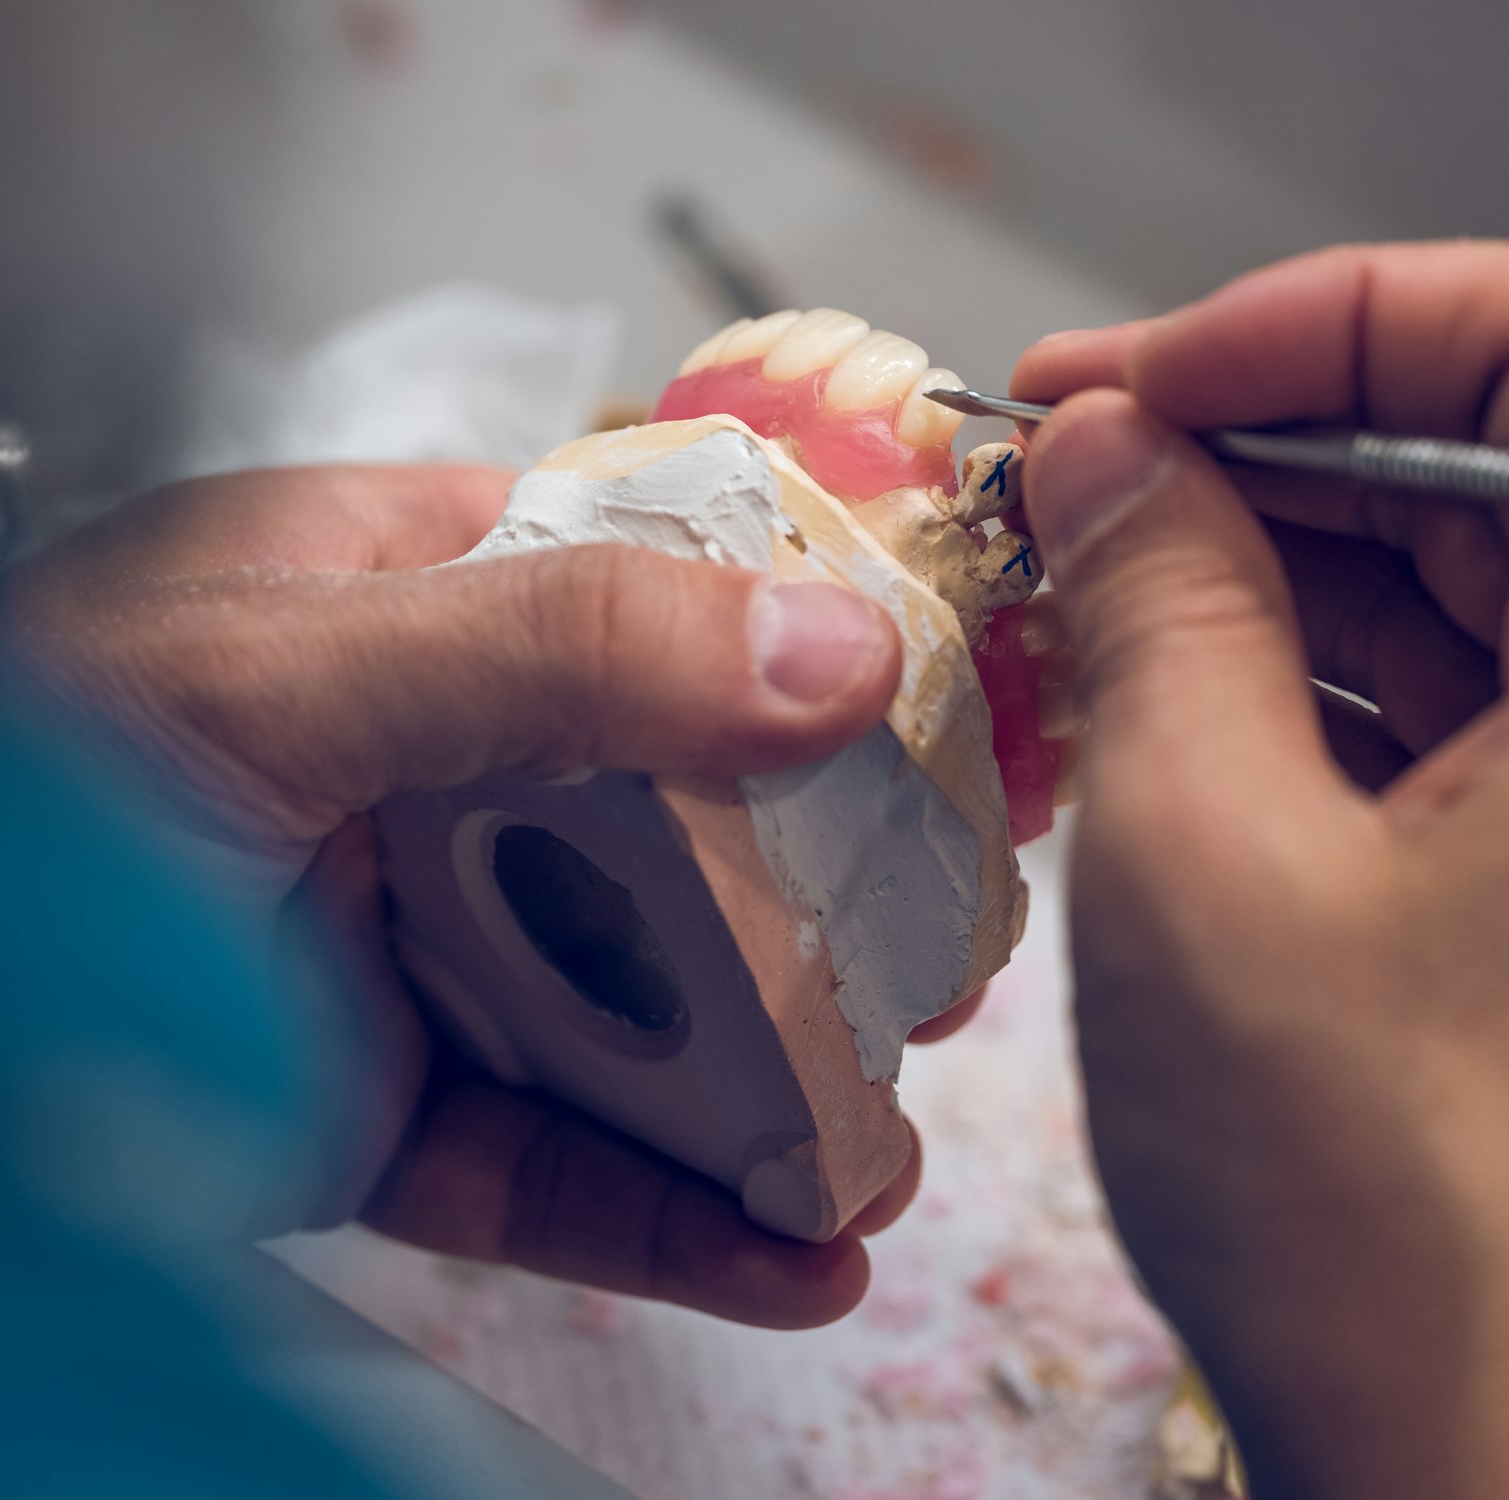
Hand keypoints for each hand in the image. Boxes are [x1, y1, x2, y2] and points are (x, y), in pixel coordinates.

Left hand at [0, 463, 958, 1327]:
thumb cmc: (10, 777)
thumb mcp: (283, 674)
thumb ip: (553, 648)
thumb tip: (835, 653)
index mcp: (381, 599)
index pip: (631, 591)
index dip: (789, 644)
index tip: (938, 712)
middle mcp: (408, 764)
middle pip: (659, 822)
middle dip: (811, 897)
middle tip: (951, 956)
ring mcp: (396, 942)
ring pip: (617, 1007)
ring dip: (761, 1081)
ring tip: (897, 1142)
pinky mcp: (368, 1106)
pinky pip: (543, 1162)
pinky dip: (666, 1215)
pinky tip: (793, 1254)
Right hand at [1013, 242, 1508, 1497]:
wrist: (1465, 1468)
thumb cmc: (1381, 1209)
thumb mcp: (1206, 857)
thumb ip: (1153, 608)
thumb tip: (1095, 446)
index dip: (1309, 323)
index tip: (1115, 379)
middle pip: (1479, 462)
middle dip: (1250, 448)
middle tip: (1051, 474)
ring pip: (1449, 580)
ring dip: (1250, 566)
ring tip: (1064, 586)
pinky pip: (1440, 696)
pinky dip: (1289, 672)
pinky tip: (1142, 686)